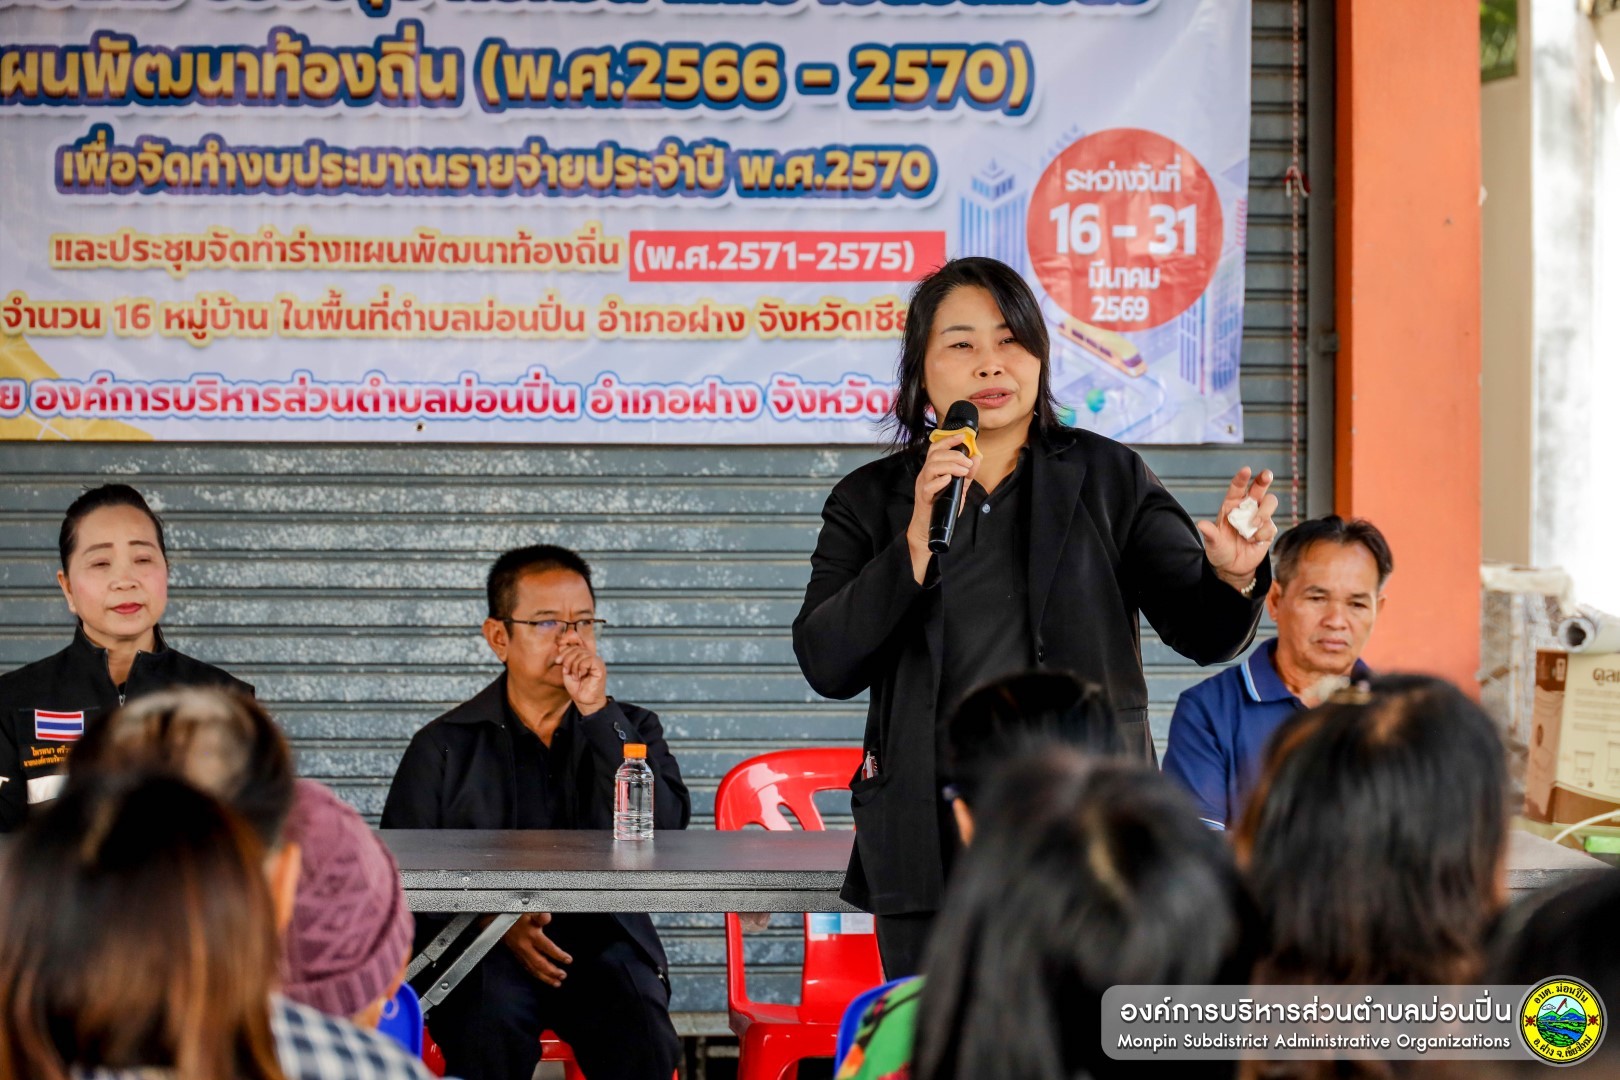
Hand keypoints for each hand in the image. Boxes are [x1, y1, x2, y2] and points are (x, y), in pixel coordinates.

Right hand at [502, 912, 572, 986]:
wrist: (498, 920)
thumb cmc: (517, 915)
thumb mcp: (530, 910)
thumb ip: (540, 915)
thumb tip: (547, 918)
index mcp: (531, 935)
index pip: (547, 948)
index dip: (558, 955)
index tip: (568, 960)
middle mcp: (525, 947)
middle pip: (540, 963)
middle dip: (552, 971)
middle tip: (563, 976)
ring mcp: (520, 953)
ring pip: (533, 969)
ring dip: (545, 977)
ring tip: (556, 983)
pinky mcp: (517, 956)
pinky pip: (527, 968)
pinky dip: (536, 975)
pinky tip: (543, 978)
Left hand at [557, 642, 607, 714]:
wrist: (584, 701)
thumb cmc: (577, 688)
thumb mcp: (567, 671)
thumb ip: (565, 659)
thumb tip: (561, 645)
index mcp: (584, 657)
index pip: (574, 646)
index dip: (564, 652)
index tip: (558, 661)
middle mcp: (591, 657)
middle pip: (577, 648)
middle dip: (567, 659)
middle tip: (566, 671)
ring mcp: (596, 661)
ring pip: (581, 654)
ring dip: (573, 666)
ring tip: (574, 676)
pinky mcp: (600, 666)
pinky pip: (588, 660)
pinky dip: (580, 668)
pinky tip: (580, 676)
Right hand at [906, 432, 981, 581]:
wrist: (928, 527)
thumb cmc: (941, 505)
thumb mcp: (959, 487)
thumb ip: (968, 473)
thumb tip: (977, 457)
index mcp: (933, 469)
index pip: (936, 447)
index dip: (948, 439)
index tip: (963, 436)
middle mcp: (926, 474)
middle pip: (935, 455)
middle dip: (955, 455)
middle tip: (968, 463)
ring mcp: (923, 485)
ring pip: (932, 467)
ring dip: (951, 466)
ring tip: (964, 471)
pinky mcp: (924, 498)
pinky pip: (929, 486)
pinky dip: (940, 481)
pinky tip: (949, 479)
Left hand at [1196, 466, 1278, 591]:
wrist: (1232, 568)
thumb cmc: (1220, 551)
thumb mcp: (1213, 544)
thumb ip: (1210, 534)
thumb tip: (1202, 524)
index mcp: (1231, 506)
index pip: (1237, 488)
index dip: (1242, 478)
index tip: (1246, 470)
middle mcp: (1246, 508)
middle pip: (1259, 488)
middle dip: (1263, 479)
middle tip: (1266, 475)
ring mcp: (1259, 517)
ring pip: (1270, 502)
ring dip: (1263, 512)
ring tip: (1253, 525)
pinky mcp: (1268, 530)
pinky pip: (1270, 526)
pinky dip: (1262, 533)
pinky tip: (1253, 541)